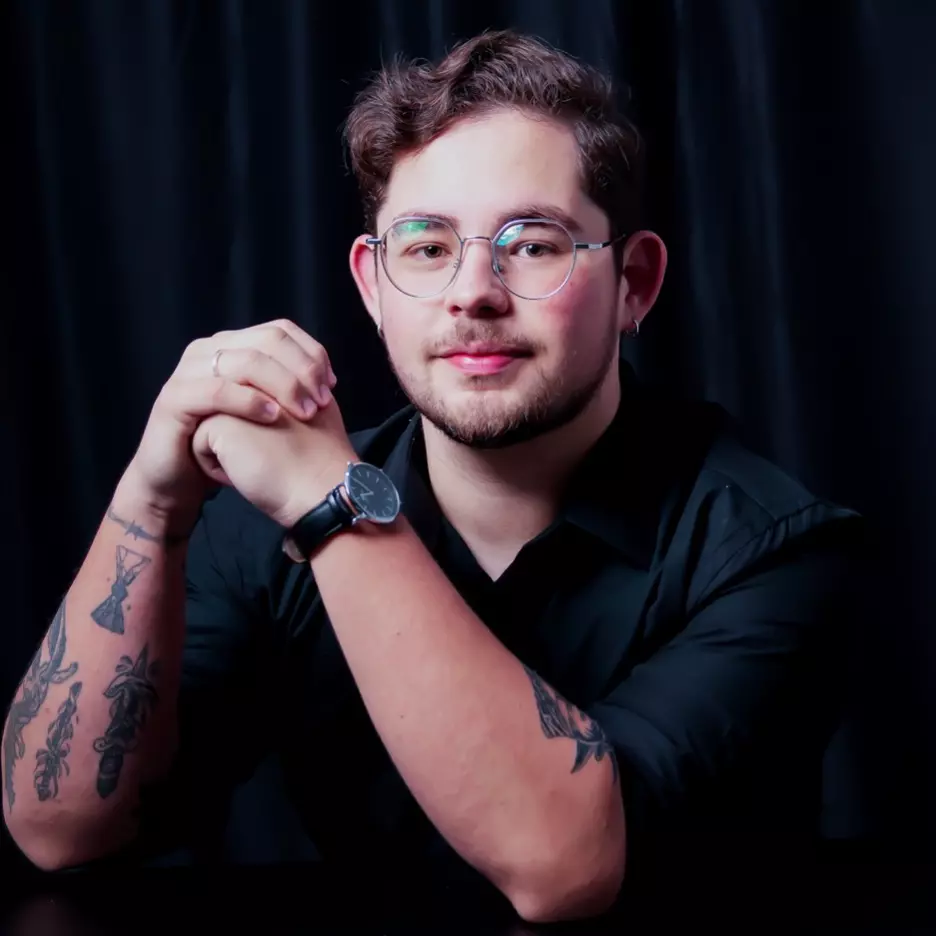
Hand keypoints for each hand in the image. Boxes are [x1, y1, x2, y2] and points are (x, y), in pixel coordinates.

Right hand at [123, 319, 338, 528]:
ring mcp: (188, 372)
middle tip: (321, 400)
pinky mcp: (174, 400)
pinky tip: (273, 416)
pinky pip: (217, 391)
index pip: (280, 330)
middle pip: (266, 341)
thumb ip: (286, 388)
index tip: (331, 386)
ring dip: (283, 384)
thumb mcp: (262, 411)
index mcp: (231, 346)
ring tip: (304, 411)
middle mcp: (208, 351)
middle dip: (302, 369)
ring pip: (245, 361)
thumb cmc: (228, 445)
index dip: (311, 354)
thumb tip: (325, 377)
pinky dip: (249, 401)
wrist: (180, 479)